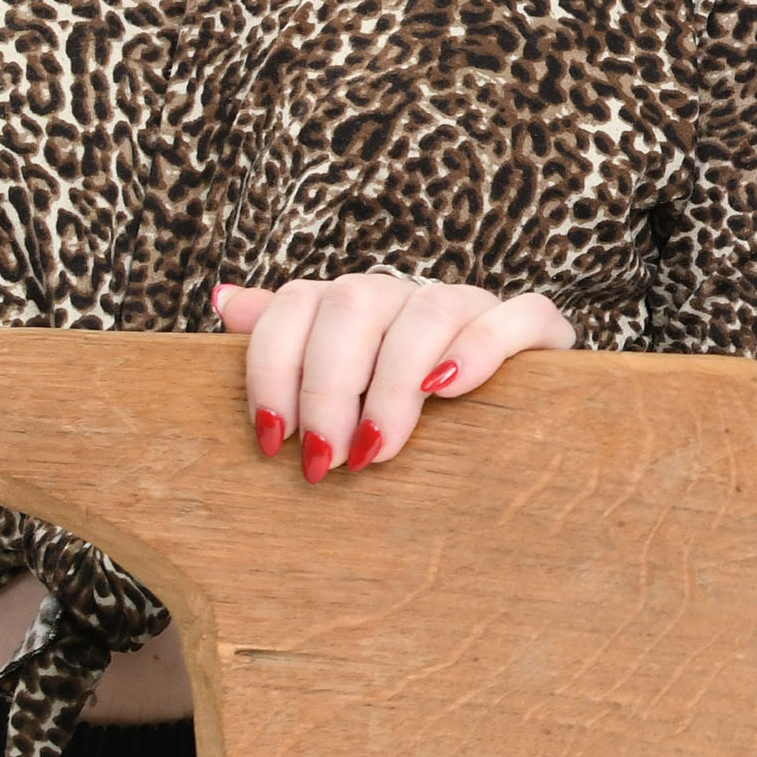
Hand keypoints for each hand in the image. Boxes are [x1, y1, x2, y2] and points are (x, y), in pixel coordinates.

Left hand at [212, 272, 573, 481]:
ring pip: (428, 311)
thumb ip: (285, 343)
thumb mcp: (340, 389)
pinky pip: (516, 315)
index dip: (273, 369)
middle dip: (329, 387)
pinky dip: (479, 349)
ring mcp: (472, 305)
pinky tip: (449, 390)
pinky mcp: (533, 326)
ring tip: (379, 450)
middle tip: (327, 461)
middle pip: (354, 305)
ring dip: (394, 385)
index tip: (273, 441)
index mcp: (354, 306)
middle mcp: (407, 295)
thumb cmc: (403, 417)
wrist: (510, 419)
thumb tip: (223, 300)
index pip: (297, 303)